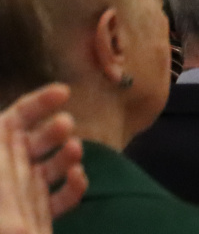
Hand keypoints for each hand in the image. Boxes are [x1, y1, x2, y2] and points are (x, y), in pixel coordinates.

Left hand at [0, 84, 84, 220]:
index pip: (11, 124)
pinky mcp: (36, 220)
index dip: (34, 105)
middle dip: (52, 130)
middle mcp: (5, 178)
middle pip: (29, 143)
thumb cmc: (5, 219)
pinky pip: (56, 201)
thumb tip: (10, 127)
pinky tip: (78, 180)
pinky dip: (71, 189)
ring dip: (65, 157)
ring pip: (46, 170)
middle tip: (68, 126)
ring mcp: (20, 200)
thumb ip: (9, 171)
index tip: (63, 93)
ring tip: (75, 153)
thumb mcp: (10, 201)